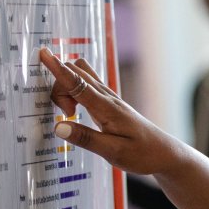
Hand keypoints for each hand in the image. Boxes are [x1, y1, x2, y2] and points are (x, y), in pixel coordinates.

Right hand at [38, 48, 208, 208]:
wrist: (164, 154)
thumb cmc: (142, 154)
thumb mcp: (113, 153)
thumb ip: (85, 139)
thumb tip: (59, 126)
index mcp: (107, 108)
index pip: (78, 83)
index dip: (58, 69)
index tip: (43, 54)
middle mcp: (108, 98)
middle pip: (76, 74)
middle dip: (59, 88)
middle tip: (67, 116)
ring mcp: (109, 98)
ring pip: (81, 76)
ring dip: (67, 88)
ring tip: (71, 114)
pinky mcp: (109, 103)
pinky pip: (87, 85)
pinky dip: (74, 90)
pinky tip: (73, 109)